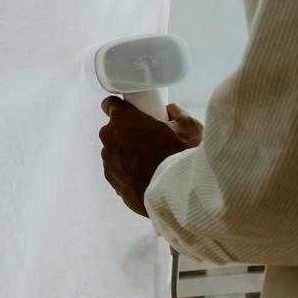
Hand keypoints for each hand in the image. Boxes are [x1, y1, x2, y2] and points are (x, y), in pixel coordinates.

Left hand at [98, 98, 202, 216]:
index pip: (110, 104)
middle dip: (127, 132)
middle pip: (114, 130)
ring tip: (151, 161)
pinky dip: (129, 172)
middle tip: (150, 138)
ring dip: (127, 154)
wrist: (179, 193)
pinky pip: (118, 172)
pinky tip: (147, 176)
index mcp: (123, 120)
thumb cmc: (180, 157)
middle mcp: (110, 139)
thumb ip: (177, 113)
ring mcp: (109, 162)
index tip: (130, 111)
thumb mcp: (188, 126)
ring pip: (115, 152)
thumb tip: (171, 112)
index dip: (121, 107)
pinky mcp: (113, 182)